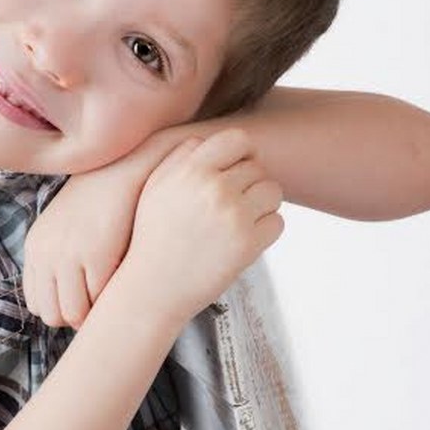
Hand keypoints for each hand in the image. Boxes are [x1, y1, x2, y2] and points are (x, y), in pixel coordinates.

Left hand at [22, 159, 145, 329]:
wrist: (122, 166)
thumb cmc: (99, 200)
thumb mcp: (64, 227)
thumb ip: (58, 259)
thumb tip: (70, 305)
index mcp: (35, 248)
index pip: (36, 303)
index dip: (61, 308)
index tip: (84, 298)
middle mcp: (45, 254)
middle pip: (52, 315)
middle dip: (77, 316)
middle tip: (101, 302)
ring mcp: (69, 255)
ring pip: (75, 313)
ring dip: (95, 312)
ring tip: (113, 294)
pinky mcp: (97, 254)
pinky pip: (100, 298)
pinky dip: (112, 297)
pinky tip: (124, 281)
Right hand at [117, 128, 284, 327]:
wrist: (152, 289)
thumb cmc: (152, 238)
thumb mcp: (154, 188)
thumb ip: (180, 158)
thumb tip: (207, 141)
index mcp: (191, 170)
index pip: (238, 140)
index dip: (242, 153)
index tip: (237, 169)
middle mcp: (214, 188)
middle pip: (257, 167)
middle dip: (248, 184)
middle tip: (231, 207)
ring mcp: (234, 216)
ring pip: (272, 192)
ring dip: (262, 205)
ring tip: (239, 222)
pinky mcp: (248, 243)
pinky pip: (277, 222)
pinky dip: (265, 231)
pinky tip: (242, 240)